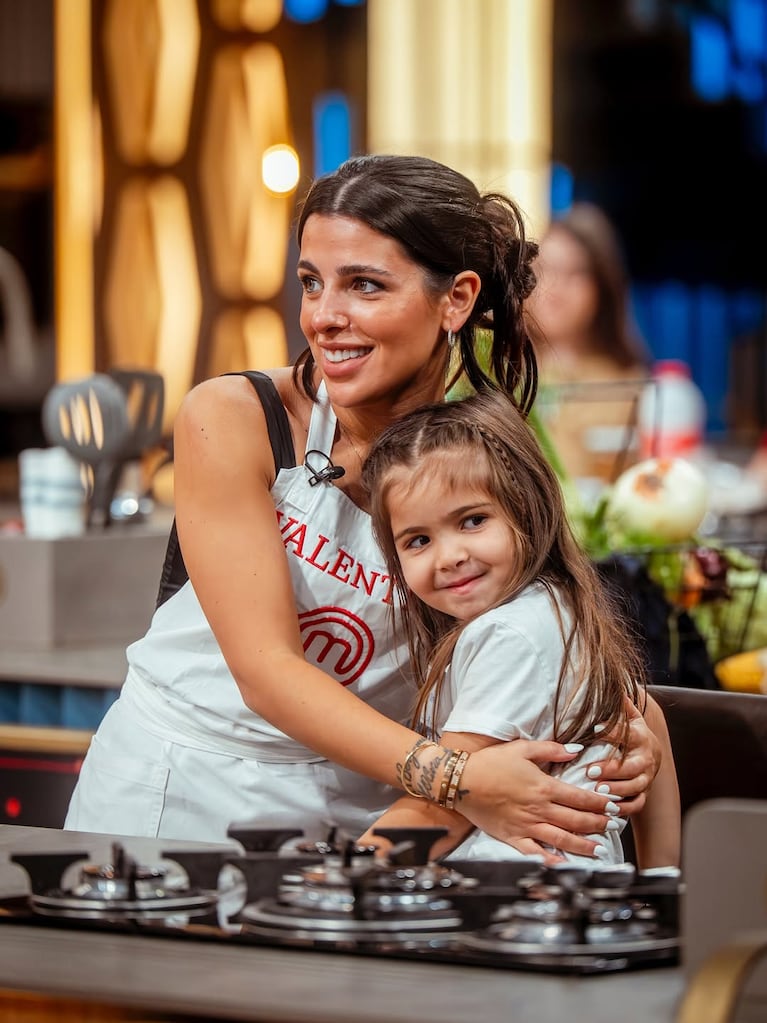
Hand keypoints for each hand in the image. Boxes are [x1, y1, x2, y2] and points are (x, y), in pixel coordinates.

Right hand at [458, 740, 613, 858]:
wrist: (461, 781)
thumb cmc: (491, 762)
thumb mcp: (522, 748)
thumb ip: (551, 749)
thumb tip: (575, 750)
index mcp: (544, 787)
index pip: (581, 797)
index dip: (600, 802)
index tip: (614, 805)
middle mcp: (539, 809)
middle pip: (577, 820)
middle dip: (599, 824)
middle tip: (613, 826)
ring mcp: (527, 826)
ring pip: (563, 839)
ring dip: (584, 845)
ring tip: (600, 849)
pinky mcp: (513, 838)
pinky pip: (536, 854)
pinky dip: (552, 862)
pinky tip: (565, 866)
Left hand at [590, 695, 663, 814]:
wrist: (653, 752)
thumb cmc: (633, 733)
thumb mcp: (631, 716)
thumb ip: (622, 704)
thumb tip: (613, 683)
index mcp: (640, 737)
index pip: (627, 734)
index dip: (612, 732)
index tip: (594, 731)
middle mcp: (645, 759)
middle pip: (632, 766)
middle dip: (612, 769)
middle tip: (590, 771)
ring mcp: (646, 778)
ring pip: (635, 787)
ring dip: (617, 790)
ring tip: (598, 790)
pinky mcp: (644, 793)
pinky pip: (637, 804)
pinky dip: (624, 808)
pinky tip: (609, 809)